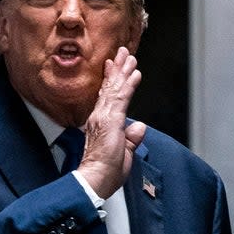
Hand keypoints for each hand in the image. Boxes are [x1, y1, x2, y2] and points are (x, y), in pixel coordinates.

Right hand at [77, 46, 147, 198]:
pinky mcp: (111, 121)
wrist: (94, 180)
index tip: (115, 67)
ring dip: (124, 72)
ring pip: (116, 89)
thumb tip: (139, 127)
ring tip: (130, 57)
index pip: (107, 97)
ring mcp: (104, 117)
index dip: (112, 81)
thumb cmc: (105, 173)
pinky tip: (134, 74)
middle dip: (118, 69)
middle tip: (124, 52)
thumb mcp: (123, 153)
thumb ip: (130, 139)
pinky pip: (121, 98)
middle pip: (111, 88)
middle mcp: (100, 117)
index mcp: (100, 124)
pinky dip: (128, 84)